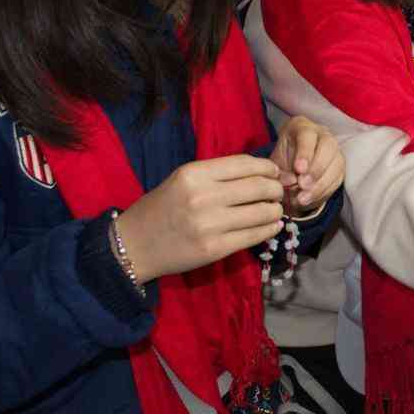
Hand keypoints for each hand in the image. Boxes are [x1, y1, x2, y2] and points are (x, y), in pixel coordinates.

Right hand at [116, 155, 284, 282]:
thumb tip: (262, 172)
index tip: (274, 173)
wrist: (135, 244)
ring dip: (275, 210)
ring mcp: (210, 225)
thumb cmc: (162, 207)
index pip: (245, 164)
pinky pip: (254, 236)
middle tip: (278, 193)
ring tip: (274, 210)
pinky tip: (272, 226)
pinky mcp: (214, 249)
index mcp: (195, 174)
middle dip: (276, 189)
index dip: (267, 168)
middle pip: (259, 187)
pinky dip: (269, 229)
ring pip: (262, 212)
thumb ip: (218, 174)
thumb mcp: (183, 179)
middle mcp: (203, 196)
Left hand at [270, 117, 343, 217]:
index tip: (299, 170)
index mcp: (302, 127)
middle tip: (303, 185)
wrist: (290, 169)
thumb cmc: (281, 161)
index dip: (305, 153)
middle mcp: (323, 135)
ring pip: (336, 164)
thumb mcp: (274, 164)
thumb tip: (291, 181)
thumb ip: (280, 172)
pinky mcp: (339, 168)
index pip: (307, 136)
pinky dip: (324, 192)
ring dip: (321, 184)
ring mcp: (334, 151)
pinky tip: (310, 200)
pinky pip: (337, 179)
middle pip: (328, 147)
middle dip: (316, 168)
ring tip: (303, 198)